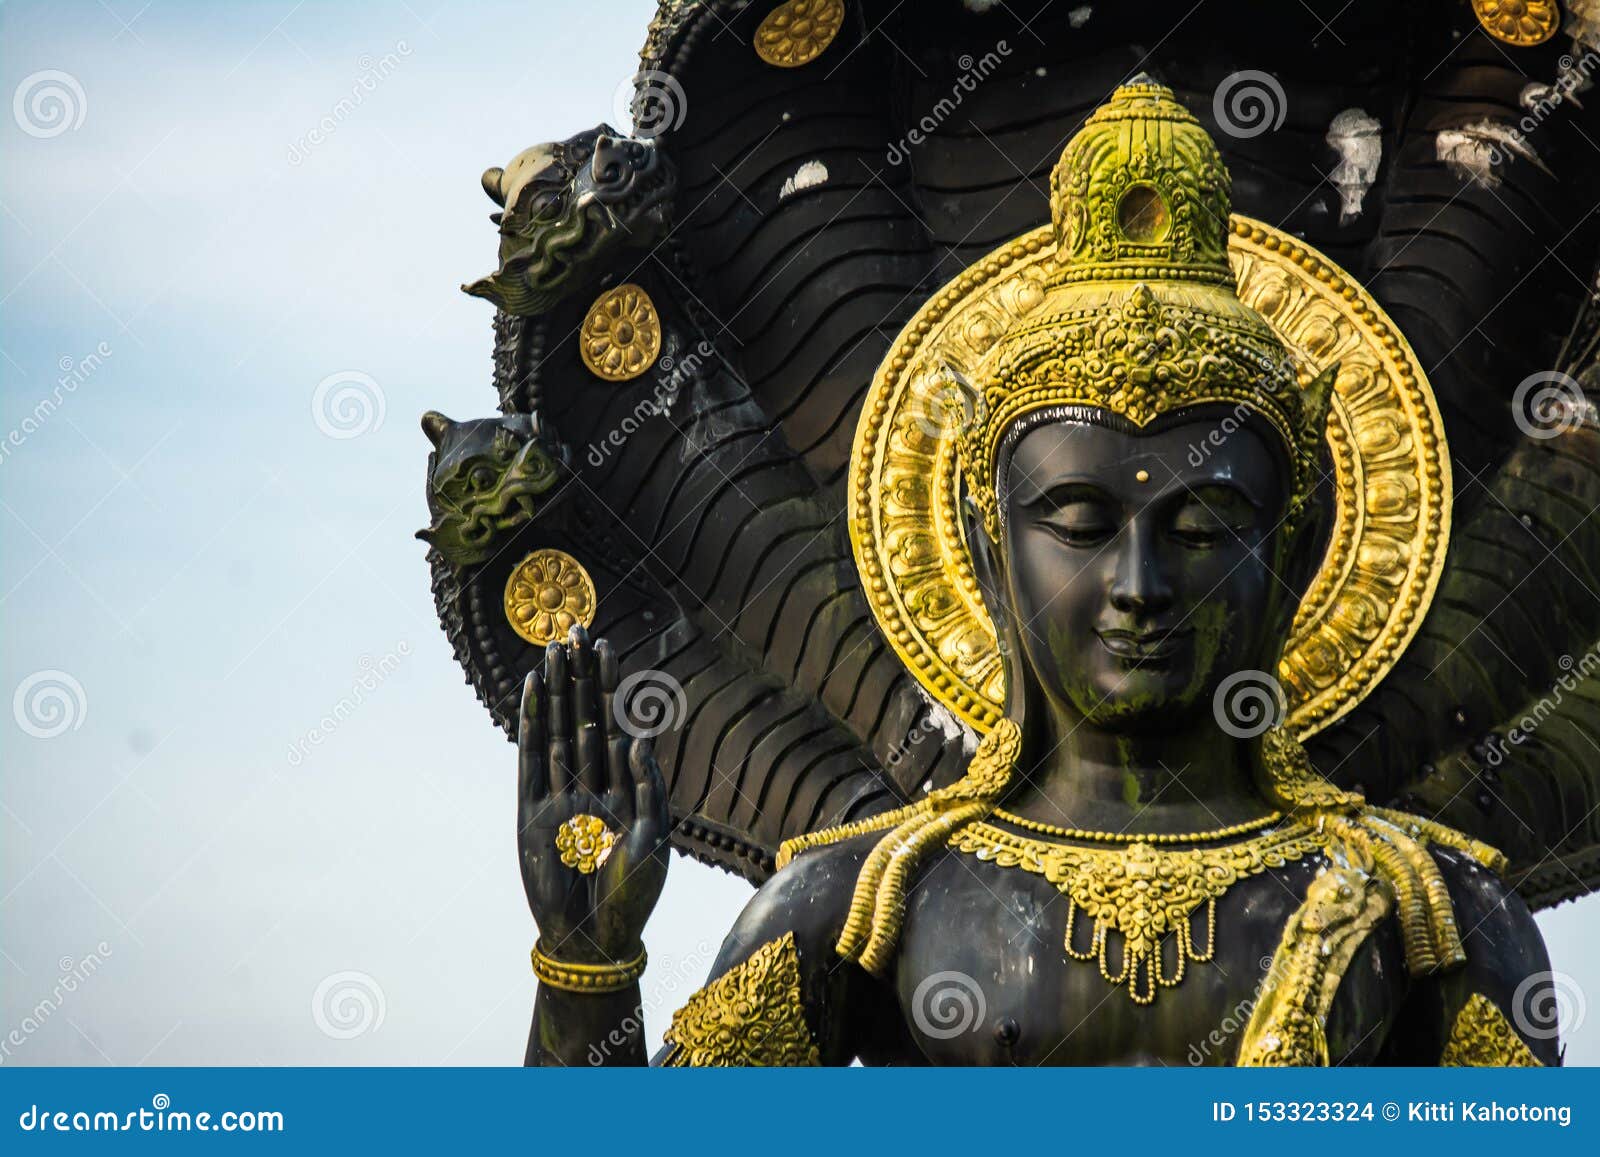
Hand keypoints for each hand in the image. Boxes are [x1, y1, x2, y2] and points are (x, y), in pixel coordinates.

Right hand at [517, 627, 670, 963]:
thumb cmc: (634, 894)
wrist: (596, 936)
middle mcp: (592, 780)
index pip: (616, 720)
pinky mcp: (534, 809)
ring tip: (552, 648)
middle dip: (580, 673)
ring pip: (557, 726)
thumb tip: (635, 738)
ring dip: (555, 688)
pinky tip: (530, 693)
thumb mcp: (654, 837)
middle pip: (584, 713)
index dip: (610, 684)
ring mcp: (561, 792)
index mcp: (625, 784)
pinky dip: (530, 724)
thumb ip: (648, 786)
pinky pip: (530, 758)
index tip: (606, 645)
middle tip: (575, 628)